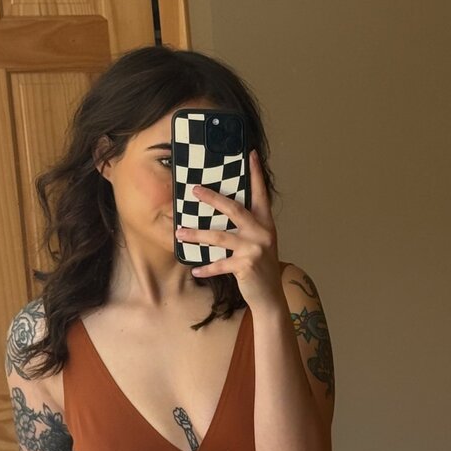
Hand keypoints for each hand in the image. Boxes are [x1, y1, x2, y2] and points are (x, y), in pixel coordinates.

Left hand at [175, 149, 280, 309]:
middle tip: (194, 190)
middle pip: (234, 209)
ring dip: (197, 235)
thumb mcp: (259, 243)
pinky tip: (194, 269)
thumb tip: (224, 212)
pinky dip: (206, 267)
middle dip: (212, 198)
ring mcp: (254, 249)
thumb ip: (248, 227)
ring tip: (179, 232)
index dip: (255, 174)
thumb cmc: (260, 267)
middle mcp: (262, 232)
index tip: (251, 154)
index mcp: (265, 223)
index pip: (260, 194)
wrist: (270, 296)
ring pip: (219, 237)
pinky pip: (220, 264)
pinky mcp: (246, 265)